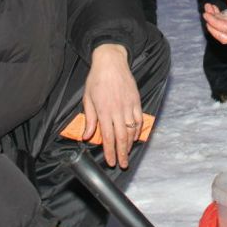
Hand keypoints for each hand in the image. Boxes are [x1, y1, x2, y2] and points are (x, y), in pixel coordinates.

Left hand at [83, 44, 142, 168]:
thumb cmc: (96, 79)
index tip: (111, 162)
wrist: (111, 61)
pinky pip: (139, 119)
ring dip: (129, 144)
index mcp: (104, 111)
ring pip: (131, 130)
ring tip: (127, 153)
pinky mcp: (136, 100)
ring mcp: (129, 106)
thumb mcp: (88, 98)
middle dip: (122, 153)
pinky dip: (138, 130)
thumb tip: (87, 136)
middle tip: (123, 164)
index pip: (108, 137)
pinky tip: (135, 137)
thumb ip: (89, 119)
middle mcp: (117, 110)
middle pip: (121, 137)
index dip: (110, 152)